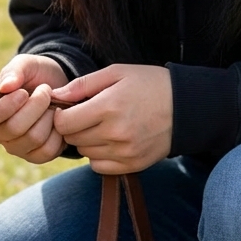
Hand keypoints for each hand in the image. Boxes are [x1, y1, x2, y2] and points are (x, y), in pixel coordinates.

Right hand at [0, 54, 68, 163]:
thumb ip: (14, 71)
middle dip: (35, 107)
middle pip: (13, 129)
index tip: (23, 92)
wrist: (60, 86)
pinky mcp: (35, 156)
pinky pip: (48, 151)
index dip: (4, 108)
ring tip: (52, 103)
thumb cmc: (36, 74)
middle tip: (45, 90)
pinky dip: (58, 133)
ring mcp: (16, 147)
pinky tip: (57, 119)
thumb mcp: (26, 64)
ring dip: (48, 117)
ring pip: (33, 139)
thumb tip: (6, 87)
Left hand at [51, 64, 172, 173]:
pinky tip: (109, 140)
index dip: (61, 115)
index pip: (64, 123)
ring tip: (101, 125)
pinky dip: (98, 156)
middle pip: (72, 139)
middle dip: (73, 127)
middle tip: (85, 115)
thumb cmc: (148, 84)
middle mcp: (115, 133)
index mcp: (108, 107)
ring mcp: (125, 152)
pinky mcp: (133, 165)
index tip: (69, 108)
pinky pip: (99, 167)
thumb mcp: (116, 73)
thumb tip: (54, 96)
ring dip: (86, 141)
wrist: (186, 107)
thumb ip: (82, 84)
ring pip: (84, 153)